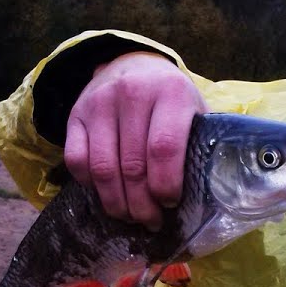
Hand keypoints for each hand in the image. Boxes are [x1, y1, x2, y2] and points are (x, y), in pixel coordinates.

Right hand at [65, 51, 207, 230]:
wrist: (132, 64)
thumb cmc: (170, 99)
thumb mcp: (193, 109)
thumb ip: (200, 142)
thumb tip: (210, 194)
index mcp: (170, 92)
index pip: (164, 148)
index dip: (166, 184)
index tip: (170, 204)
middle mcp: (132, 92)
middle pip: (132, 165)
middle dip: (142, 204)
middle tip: (150, 221)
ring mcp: (99, 103)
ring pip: (102, 168)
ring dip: (116, 202)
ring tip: (129, 217)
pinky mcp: (75, 114)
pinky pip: (76, 161)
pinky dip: (90, 185)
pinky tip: (105, 194)